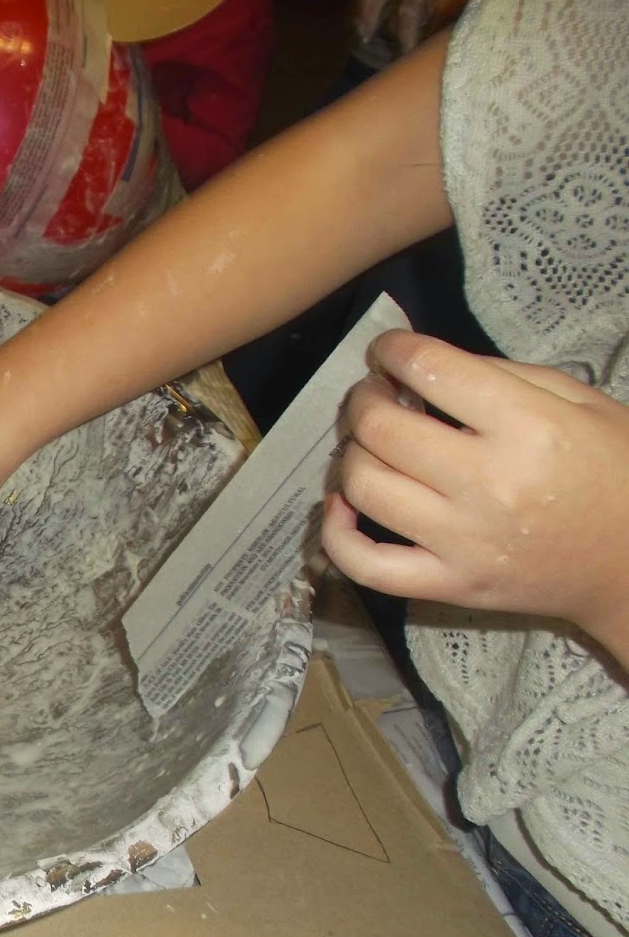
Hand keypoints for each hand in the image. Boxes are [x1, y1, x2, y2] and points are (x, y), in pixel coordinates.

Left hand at [321, 331, 628, 648]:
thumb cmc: (615, 472)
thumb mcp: (580, 402)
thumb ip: (500, 375)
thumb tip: (420, 365)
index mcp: (529, 428)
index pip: (430, 371)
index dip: (394, 350)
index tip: (387, 351)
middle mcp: (489, 485)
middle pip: (381, 428)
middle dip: (364, 398)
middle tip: (374, 394)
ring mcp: (464, 542)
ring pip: (363, 486)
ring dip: (350, 454)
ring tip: (367, 443)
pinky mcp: (450, 586)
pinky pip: (364, 565)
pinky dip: (336, 533)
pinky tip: (342, 504)